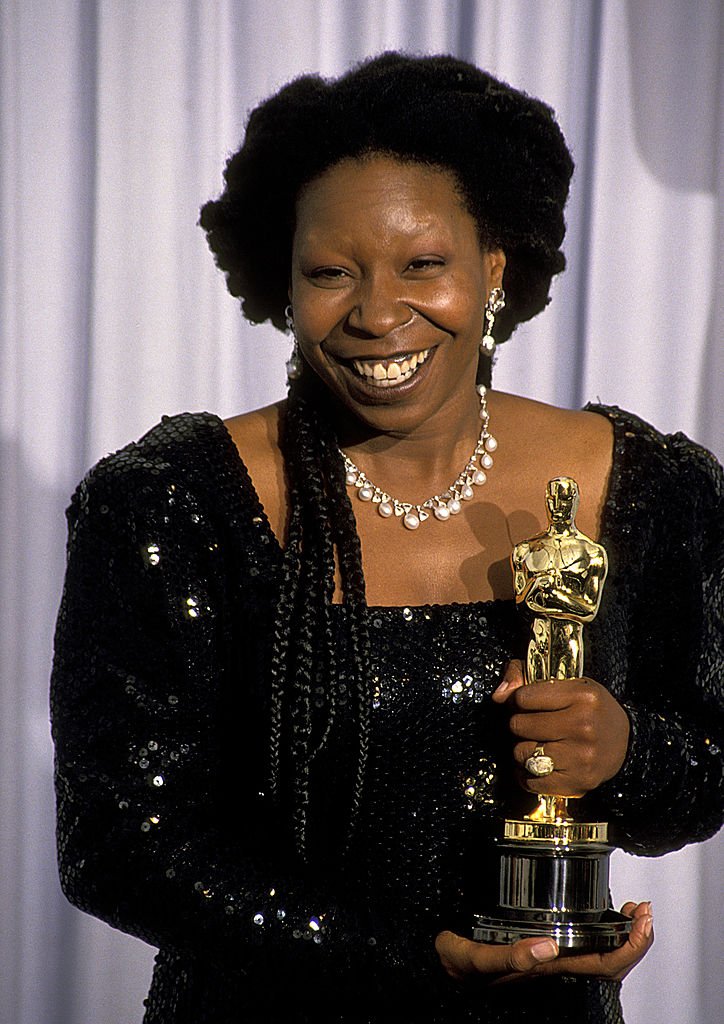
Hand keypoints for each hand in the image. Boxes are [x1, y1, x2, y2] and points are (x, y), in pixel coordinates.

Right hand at [436, 901, 652, 984]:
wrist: (444, 966)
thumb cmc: (458, 964)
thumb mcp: (475, 959)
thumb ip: (509, 957)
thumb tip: (546, 946)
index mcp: (546, 969)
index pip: (603, 966)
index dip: (629, 948)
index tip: (640, 922)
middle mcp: (556, 965)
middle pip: (612, 963)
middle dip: (636, 938)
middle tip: (644, 912)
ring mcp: (553, 957)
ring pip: (603, 955)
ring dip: (624, 934)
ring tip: (635, 911)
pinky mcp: (543, 943)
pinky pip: (586, 943)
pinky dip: (605, 929)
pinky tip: (610, 915)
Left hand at [492, 660, 629, 795]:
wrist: (626, 743)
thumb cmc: (590, 710)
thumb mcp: (568, 683)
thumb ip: (526, 677)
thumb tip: (499, 696)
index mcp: (582, 696)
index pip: (524, 697)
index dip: (519, 700)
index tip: (527, 704)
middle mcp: (583, 726)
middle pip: (519, 726)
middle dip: (520, 725)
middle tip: (533, 725)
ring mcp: (581, 756)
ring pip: (522, 754)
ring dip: (524, 750)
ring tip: (538, 744)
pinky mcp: (578, 782)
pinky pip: (532, 781)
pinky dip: (527, 775)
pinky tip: (538, 766)